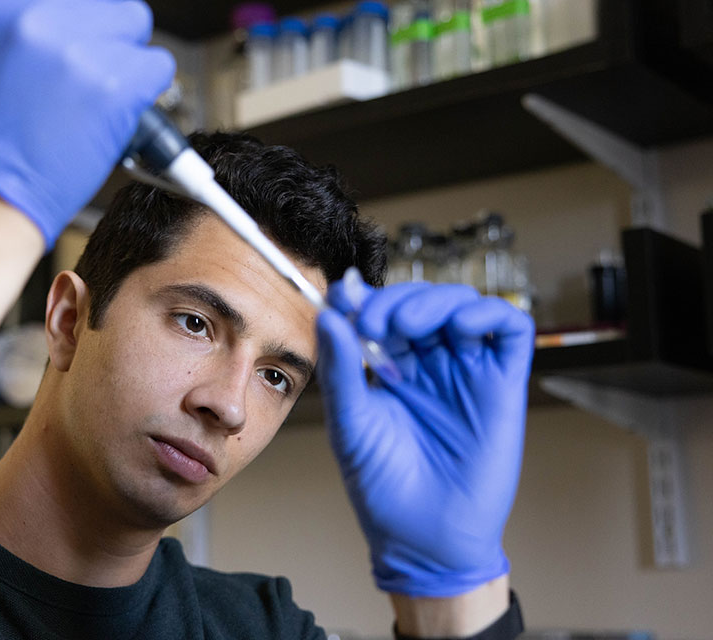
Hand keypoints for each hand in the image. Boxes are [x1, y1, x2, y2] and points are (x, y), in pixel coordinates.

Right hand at [0, 0, 174, 246]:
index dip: (68, 14)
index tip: (69, 33)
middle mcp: (33, 15)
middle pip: (99, 1)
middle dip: (97, 33)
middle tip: (83, 70)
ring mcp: (76, 49)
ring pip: (132, 24)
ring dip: (123, 57)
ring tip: (100, 91)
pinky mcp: (114, 85)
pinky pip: (156, 65)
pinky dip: (145, 89)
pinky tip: (120, 109)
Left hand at [316, 277, 534, 596]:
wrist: (423, 538)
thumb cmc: (382, 486)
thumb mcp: (351, 422)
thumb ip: (341, 367)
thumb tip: (329, 312)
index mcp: (392, 369)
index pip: (383, 313)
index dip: (366, 297)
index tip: (343, 295)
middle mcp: (431, 364)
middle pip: (423, 301)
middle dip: (397, 299)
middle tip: (374, 321)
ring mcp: (468, 371)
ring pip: (463, 305)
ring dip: (436, 301)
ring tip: (406, 326)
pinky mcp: (504, 383)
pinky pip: (510, 328)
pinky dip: (489, 313)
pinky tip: (460, 328)